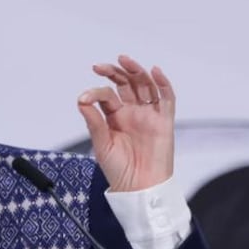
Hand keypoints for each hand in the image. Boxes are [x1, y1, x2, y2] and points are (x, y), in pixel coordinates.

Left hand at [77, 54, 175, 191]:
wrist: (138, 188)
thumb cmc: (119, 169)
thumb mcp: (100, 144)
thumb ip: (93, 121)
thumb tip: (81, 99)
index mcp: (115, 117)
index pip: (107, 95)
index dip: (96, 92)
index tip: (85, 98)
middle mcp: (133, 112)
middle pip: (127, 84)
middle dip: (115, 72)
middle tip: (101, 67)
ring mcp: (149, 115)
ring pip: (145, 85)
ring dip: (136, 71)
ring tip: (124, 60)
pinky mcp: (164, 121)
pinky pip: (167, 98)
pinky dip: (163, 83)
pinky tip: (154, 71)